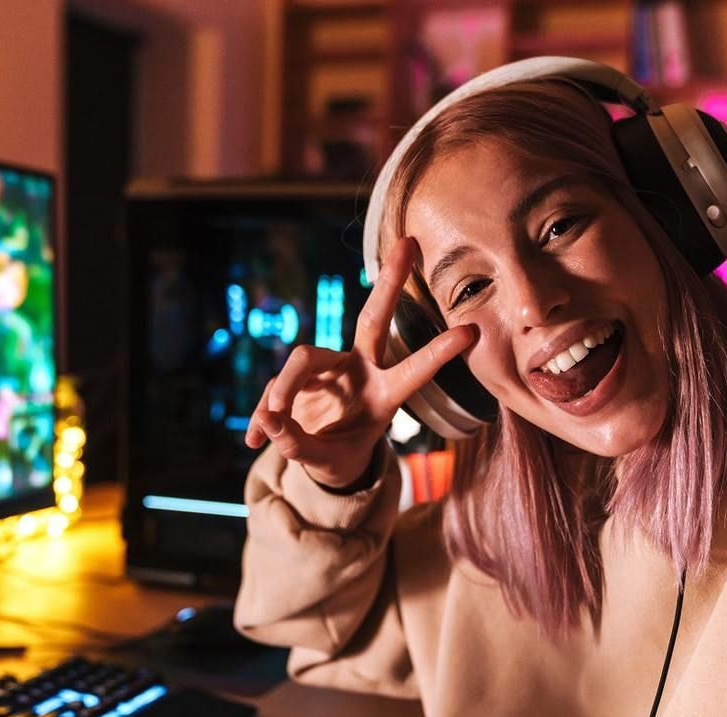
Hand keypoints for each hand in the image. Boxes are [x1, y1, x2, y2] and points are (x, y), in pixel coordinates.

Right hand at [244, 237, 476, 488]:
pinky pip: (276, 388)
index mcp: (384, 396)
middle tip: (409, 243)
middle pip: (374, 319)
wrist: (320, 459)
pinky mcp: (300, 372)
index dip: (439, 353)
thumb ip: (299, 445)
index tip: (471, 331)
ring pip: (303, 358)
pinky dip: (263, 416)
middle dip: (390, 282)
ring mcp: (330, 367)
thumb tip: (269, 421)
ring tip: (273, 422)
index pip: (413, 371)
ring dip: (285, 390)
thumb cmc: (338, 458)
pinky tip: (255, 440)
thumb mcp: (326, 462)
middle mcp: (361, 371)